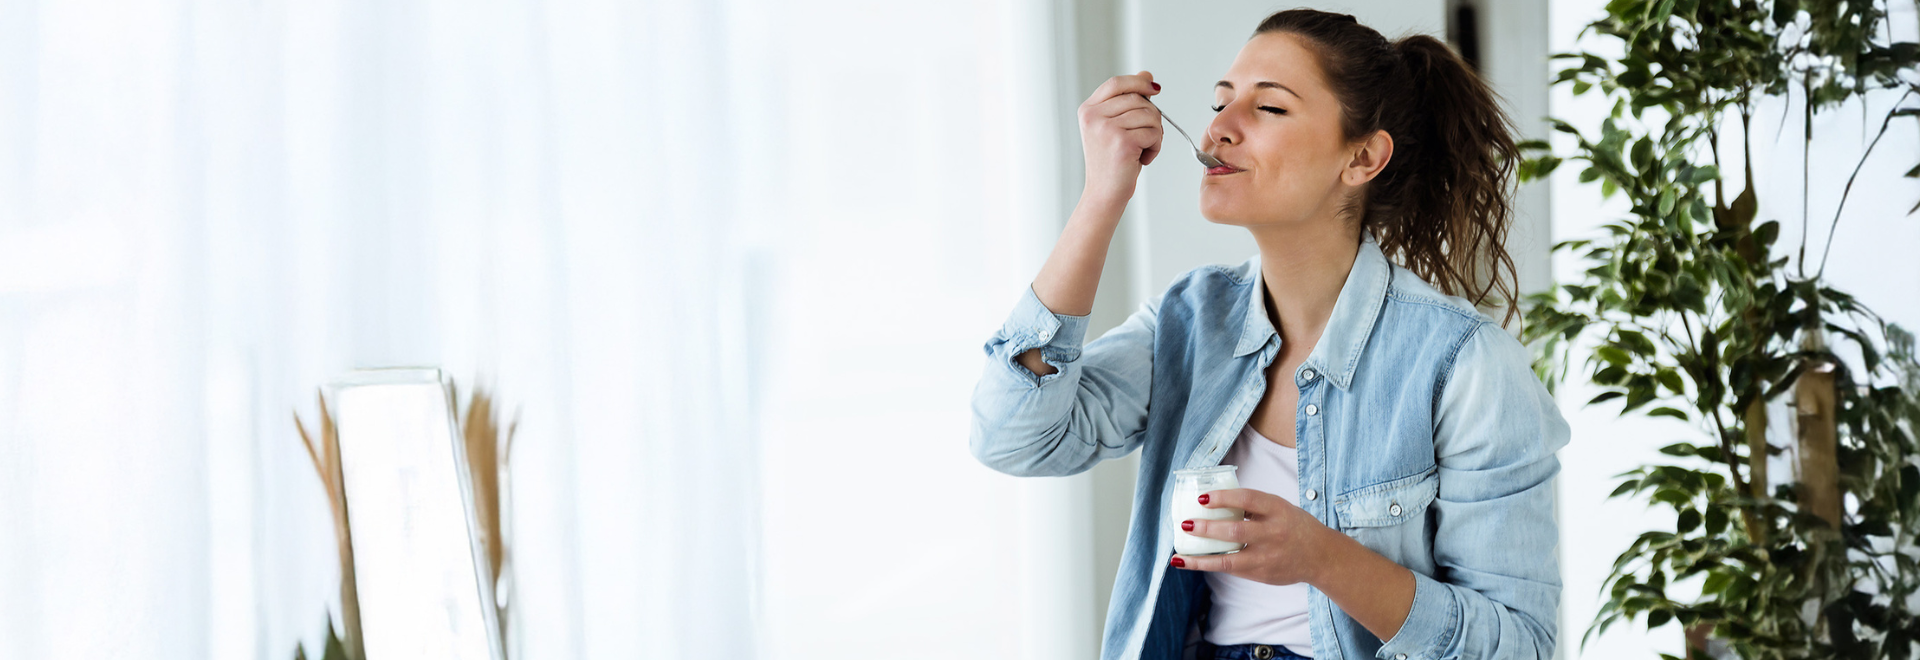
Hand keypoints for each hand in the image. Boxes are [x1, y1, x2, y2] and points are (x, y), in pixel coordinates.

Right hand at [1077, 71, 1163, 202]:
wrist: (1104, 193)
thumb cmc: (1111, 162)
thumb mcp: (1115, 126)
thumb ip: (1127, 100)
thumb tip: (1146, 75)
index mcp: (1088, 110)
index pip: (1116, 83)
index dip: (1138, 83)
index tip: (1155, 90)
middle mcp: (1093, 116)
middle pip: (1138, 99)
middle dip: (1151, 117)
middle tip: (1147, 137)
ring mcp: (1106, 129)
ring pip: (1149, 115)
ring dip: (1155, 134)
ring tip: (1142, 150)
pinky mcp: (1122, 142)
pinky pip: (1153, 133)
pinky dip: (1156, 147)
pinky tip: (1143, 158)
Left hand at [1171, 488, 1333, 585]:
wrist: (1320, 556)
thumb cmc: (1293, 526)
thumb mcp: (1279, 508)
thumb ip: (1252, 505)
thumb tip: (1214, 500)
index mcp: (1277, 509)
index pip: (1247, 499)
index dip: (1223, 498)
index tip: (1202, 497)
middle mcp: (1273, 533)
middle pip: (1236, 531)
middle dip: (1207, 528)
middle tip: (1186, 524)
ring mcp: (1267, 556)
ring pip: (1229, 559)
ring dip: (1201, 558)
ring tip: (1179, 555)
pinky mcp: (1262, 574)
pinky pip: (1232, 569)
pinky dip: (1210, 565)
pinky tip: (1192, 563)